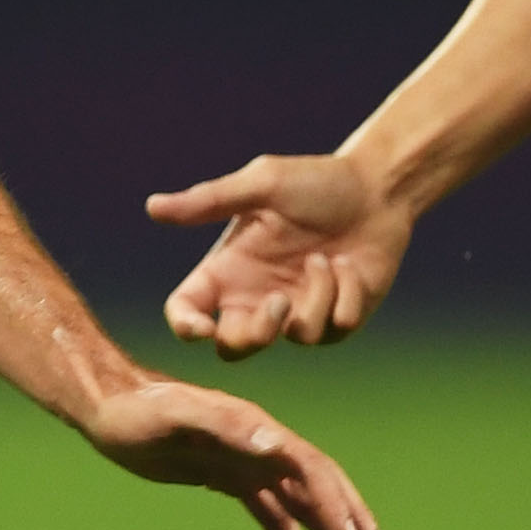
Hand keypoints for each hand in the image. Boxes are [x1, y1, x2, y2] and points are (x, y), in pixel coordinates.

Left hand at [73, 373, 387, 529]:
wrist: (107, 406)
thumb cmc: (137, 411)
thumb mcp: (177, 416)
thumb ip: (226, 426)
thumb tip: (275, 443)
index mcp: (257, 430)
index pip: (309, 471)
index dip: (335, 506)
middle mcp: (260, 446)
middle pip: (319, 487)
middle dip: (350, 524)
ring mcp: (247, 463)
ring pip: (302, 506)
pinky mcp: (230, 478)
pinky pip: (272, 515)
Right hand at [145, 152, 418, 357]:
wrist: (378, 190)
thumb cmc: (316, 182)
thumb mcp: (261, 186)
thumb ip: (209, 200)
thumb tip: (152, 206)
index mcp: (228, 268)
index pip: (187, 310)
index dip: (186, 327)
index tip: (202, 327)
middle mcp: (256, 297)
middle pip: (234, 348)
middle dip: (255, 334)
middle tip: (279, 302)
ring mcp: (297, 313)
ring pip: (293, 337)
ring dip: (315, 295)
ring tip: (327, 256)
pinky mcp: (336, 321)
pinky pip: (335, 328)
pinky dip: (345, 294)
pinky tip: (350, 265)